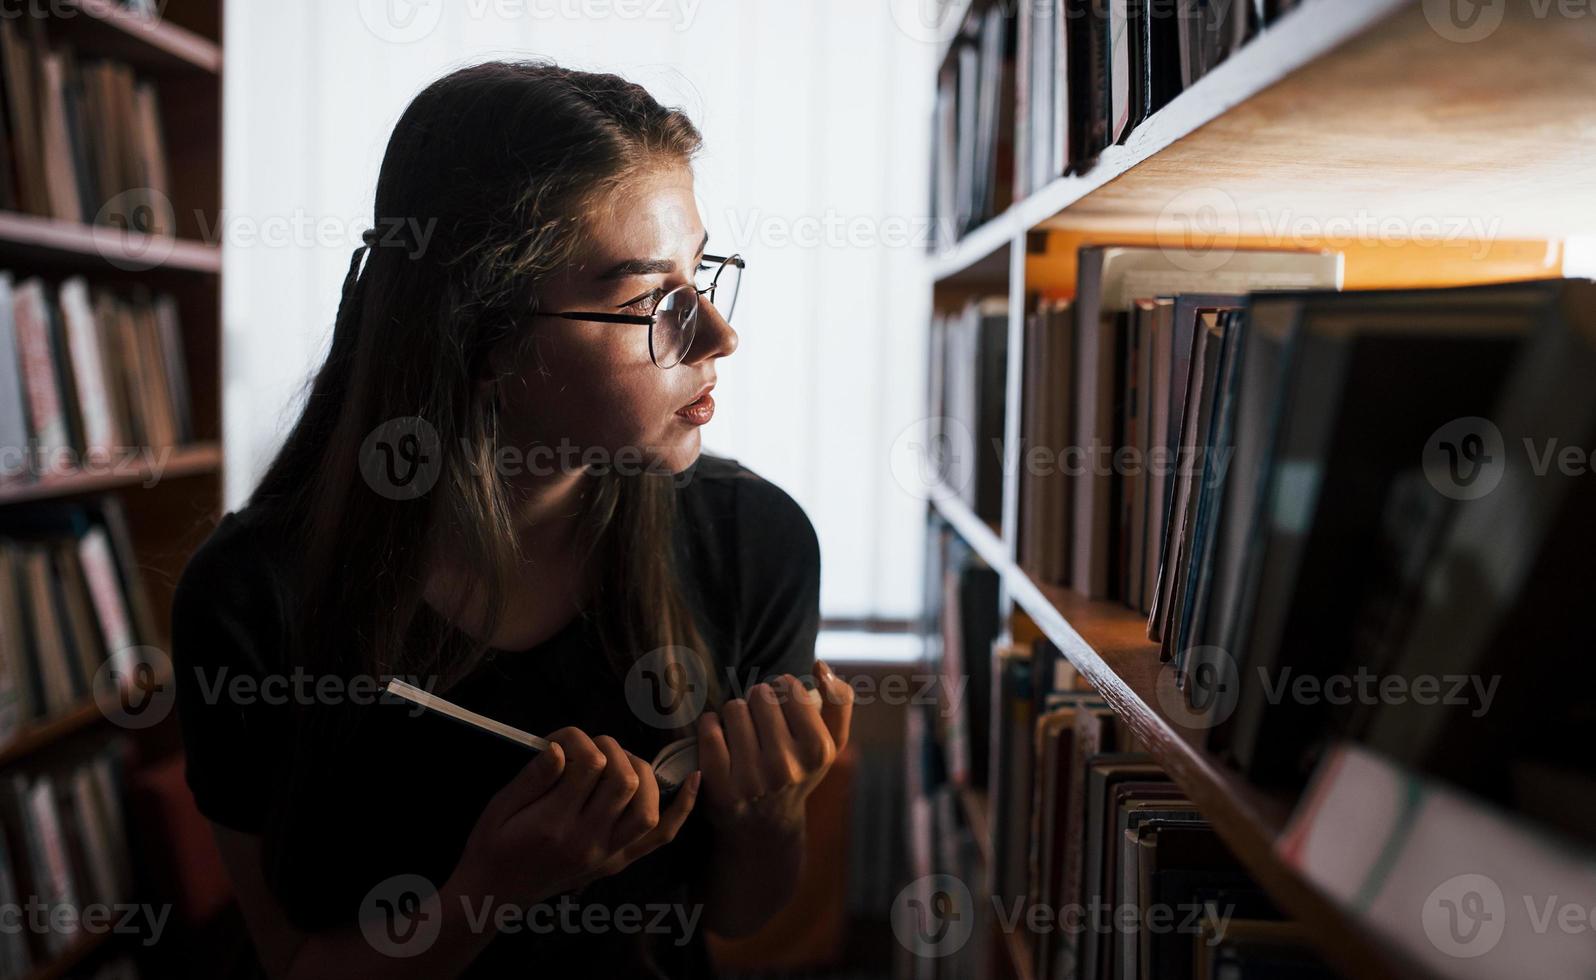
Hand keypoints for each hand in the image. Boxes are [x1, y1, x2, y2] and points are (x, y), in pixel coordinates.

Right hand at [449, 726, 700, 908]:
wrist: (493, 895)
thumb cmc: (491, 846)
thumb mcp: (498, 807)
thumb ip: (532, 777)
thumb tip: (560, 747)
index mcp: (553, 824)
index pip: (587, 765)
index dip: (578, 739)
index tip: (563, 738)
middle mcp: (586, 842)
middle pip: (623, 782)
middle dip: (612, 750)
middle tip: (591, 747)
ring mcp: (606, 856)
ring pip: (647, 809)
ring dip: (641, 773)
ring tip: (620, 761)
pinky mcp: (616, 864)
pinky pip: (659, 838)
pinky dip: (681, 809)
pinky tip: (693, 781)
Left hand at [696, 659, 853, 838]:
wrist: (765, 825)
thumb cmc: (798, 771)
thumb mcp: (830, 742)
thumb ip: (840, 700)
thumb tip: (820, 666)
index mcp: (818, 751)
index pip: (789, 687)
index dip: (782, 690)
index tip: (782, 708)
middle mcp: (786, 766)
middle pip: (760, 694)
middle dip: (758, 701)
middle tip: (761, 722)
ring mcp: (751, 778)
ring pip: (733, 708)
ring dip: (735, 714)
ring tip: (743, 733)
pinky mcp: (720, 785)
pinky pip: (709, 726)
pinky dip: (711, 724)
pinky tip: (721, 738)